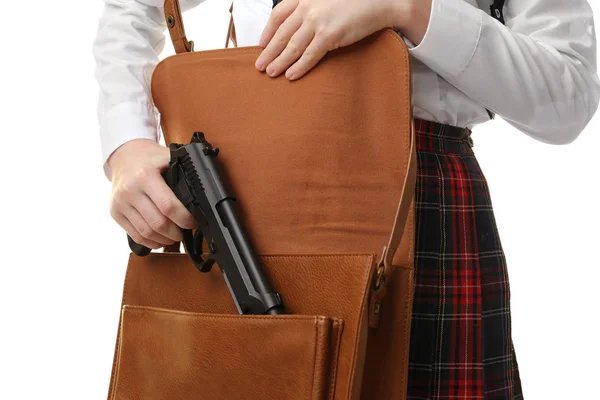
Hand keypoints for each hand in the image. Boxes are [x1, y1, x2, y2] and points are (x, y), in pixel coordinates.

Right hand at [107, 139, 196, 249]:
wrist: (124, 155)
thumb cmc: (149, 158)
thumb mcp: (167, 158)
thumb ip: (182, 173)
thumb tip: (201, 196)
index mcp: (145, 176)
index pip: (168, 206)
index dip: (184, 219)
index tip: (192, 221)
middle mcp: (130, 191)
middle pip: (158, 223)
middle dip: (176, 232)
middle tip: (185, 230)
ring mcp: (120, 203)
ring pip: (146, 233)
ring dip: (165, 240)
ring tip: (175, 236)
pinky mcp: (115, 213)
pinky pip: (135, 235)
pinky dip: (151, 242)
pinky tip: (161, 239)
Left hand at [255, 0, 412, 79]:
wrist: (378, 1)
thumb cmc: (354, 1)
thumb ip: (310, 8)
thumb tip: (298, 26)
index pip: (278, 15)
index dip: (267, 32)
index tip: (262, 44)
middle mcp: (307, 8)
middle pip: (281, 33)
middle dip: (269, 52)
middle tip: (259, 66)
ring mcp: (317, 21)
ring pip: (292, 46)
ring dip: (279, 61)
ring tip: (271, 73)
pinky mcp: (329, 35)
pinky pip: (309, 55)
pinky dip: (299, 66)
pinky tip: (290, 75)